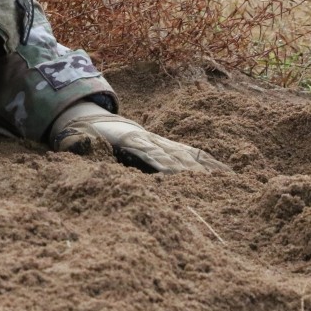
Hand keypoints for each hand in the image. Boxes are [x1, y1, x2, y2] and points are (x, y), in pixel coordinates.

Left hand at [48, 103, 229, 173]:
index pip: (153, 157)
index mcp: (130, 140)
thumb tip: (85, 146)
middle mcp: (151, 140)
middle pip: (179, 158)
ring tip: (234, 185)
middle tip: (221, 192)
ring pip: (190, 156)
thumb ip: (81, 145)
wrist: (91, 119)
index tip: (184, 182)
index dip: (169, 168)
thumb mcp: (76, 139)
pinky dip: (210, 163)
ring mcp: (161, 142)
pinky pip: (192, 154)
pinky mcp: (167, 146)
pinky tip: (229, 175)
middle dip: (197, 174)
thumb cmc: (83, 135)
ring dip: (210, 170)